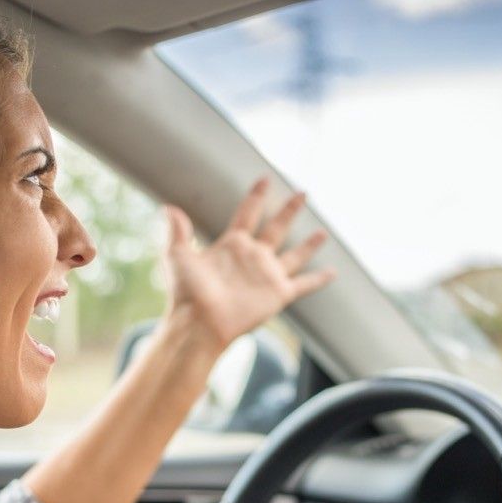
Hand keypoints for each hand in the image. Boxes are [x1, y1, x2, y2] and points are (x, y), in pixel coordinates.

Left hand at [161, 178, 336, 352]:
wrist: (198, 323)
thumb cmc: (186, 292)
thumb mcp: (178, 256)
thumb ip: (178, 231)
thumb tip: (169, 207)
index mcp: (232, 245)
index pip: (248, 214)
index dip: (256, 197)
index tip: (265, 179)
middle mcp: (253, 257)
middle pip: (276, 228)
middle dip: (289, 211)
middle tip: (303, 194)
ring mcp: (267, 275)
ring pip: (295, 254)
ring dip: (309, 244)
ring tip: (323, 232)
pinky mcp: (278, 294)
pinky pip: (304, 284)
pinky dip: (319, 279)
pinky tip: (332, 272)